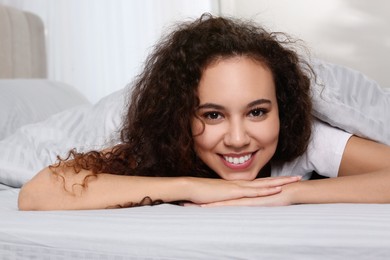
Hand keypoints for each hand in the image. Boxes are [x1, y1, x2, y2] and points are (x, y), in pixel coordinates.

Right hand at [183, 176, 300, 204]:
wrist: (190, 188)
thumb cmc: (201, 193)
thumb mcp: (218, 198)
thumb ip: (226, 200)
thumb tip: (231, 203)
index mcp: (238, 186)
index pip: (259, 183)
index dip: (273, 181)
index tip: (285, 180)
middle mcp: (241, 184)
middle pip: (266, 181)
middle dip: (283, 179)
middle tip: (298, 177)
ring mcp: (238, 187)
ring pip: (263, 184)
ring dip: (279, 182)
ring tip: (294, 181)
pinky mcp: (234, 192)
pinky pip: (253, 191)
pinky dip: (265, 190)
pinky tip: (276, 190)